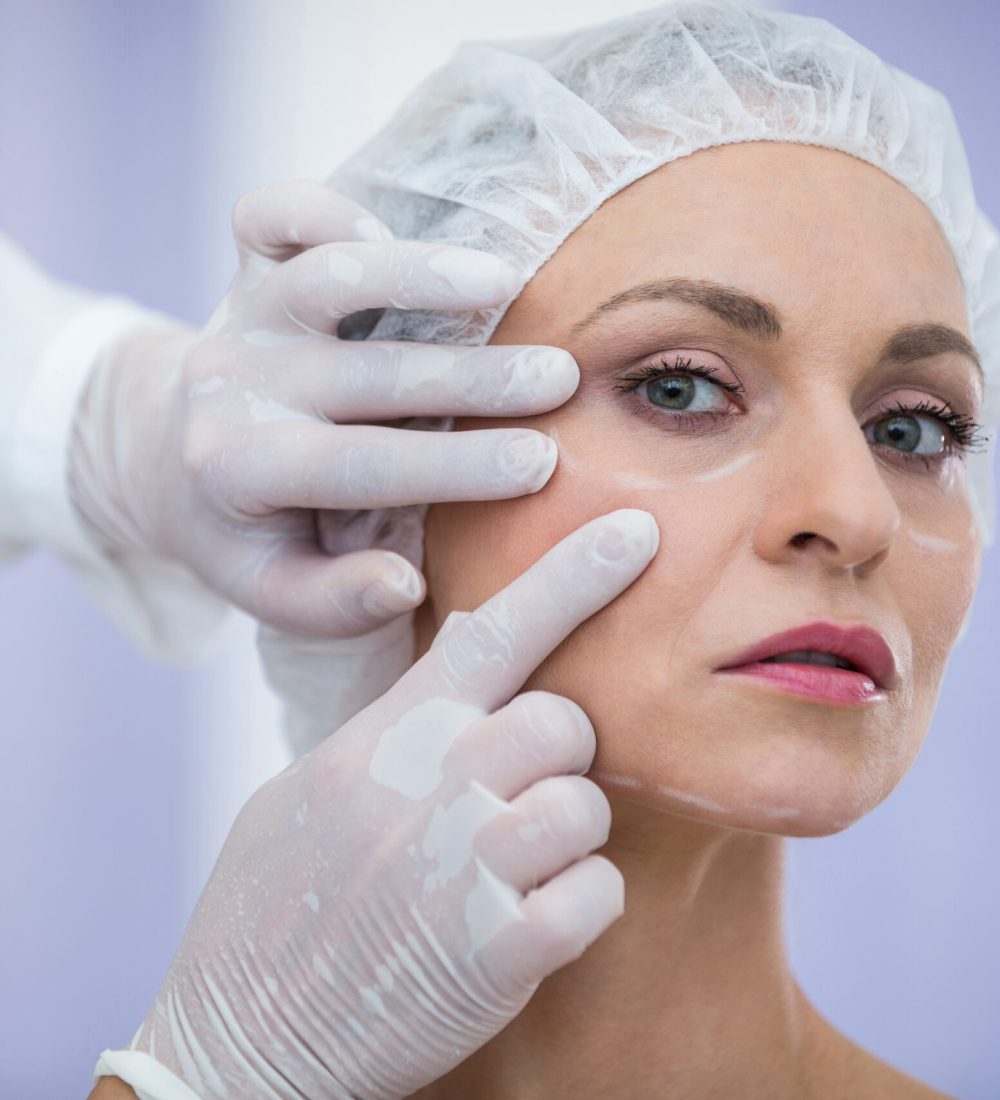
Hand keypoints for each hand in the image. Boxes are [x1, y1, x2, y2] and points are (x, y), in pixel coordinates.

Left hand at [69, 180, 576, 634]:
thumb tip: (405, 583)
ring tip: (508, 281)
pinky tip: (389, 228)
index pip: (362, 467)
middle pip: (367, 374)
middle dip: (473, 377)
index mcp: (245, 472)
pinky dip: (321, 208)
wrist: (173, 459)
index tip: (538, 466)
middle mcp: (241, 387)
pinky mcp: (247, 270)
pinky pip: (269, 216)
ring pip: (328, 279)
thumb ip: (336, 601)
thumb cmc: (250, 533)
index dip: (453, 466)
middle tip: (559, 379)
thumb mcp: (276, 592)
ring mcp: (244, 318)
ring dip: (421, 275)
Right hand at [127, 509, 658, 1098]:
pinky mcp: (498, 952)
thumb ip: (391, 728)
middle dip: (554, 751)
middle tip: (512, 794)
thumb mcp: (308, 794)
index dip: (570, 576)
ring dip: (563, 835)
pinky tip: (524, 926)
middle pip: (559, 719)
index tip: (634, 532)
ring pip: (584, 804)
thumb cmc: (271, 911)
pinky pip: (596, 893)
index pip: (489, 633)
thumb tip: (461, 664)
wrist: (242, 1045)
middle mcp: (427, 788)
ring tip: (507, 871)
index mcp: (382, 742)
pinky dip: (578, 907)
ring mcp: (464, 868)